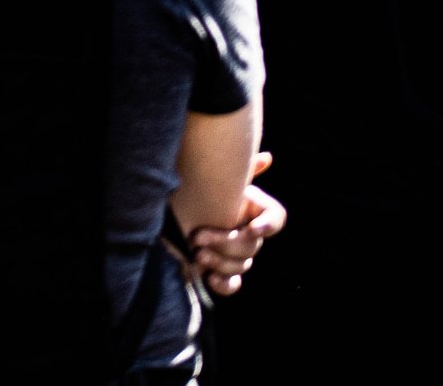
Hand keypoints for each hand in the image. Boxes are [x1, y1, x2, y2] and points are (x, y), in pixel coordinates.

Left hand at [189, 155, 287, 295]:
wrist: (166, 213)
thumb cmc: (191, 191)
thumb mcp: (210, 177)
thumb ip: (238, 168)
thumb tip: (268, 157)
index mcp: (249, 209)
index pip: (276, 218)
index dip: (269, 225)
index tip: (251, 228)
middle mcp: (247, 232)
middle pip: (253, 245)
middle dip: (225, 242)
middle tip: (197, 237)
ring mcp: (235, 255)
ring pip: (242, 265)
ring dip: (219, 261)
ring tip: (195, 254)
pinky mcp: (221, 272)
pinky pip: (233, 285)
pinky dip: (223, 284)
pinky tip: (208, 277)